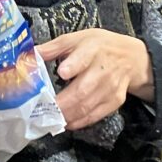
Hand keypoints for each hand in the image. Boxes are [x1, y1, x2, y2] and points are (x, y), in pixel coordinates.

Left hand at [38, 29, 153, 129]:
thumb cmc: (100, 46)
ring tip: (50, 119)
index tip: (62, 72)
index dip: (73, 65)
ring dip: (67, 115)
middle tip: (44, 110)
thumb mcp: (78, 38)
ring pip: (87, 106)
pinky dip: (80, 122)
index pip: (84, 58)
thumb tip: (30, 55)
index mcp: (92, 49)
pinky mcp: (115, 101)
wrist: (132, 58)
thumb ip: (53, 47)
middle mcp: (103, 70)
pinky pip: (95, 115)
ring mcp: (110, 88)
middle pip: (83, 89)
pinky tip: (67, 123)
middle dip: (62, 102)